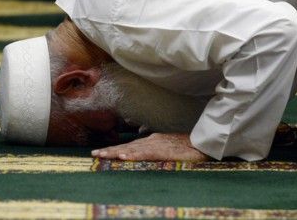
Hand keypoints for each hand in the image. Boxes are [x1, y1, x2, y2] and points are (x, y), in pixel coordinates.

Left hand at [91, 133, 209, 160]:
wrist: (202, 144)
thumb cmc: (186, 146)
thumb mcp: (167, 146)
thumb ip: (155, 146)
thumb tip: (144, 144)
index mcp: (151, 140)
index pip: (129, 145)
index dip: (115, 149)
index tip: (101, 152)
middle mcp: (151, 140)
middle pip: (127, 146)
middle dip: (110, 150)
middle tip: (94, 154)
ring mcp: (157, 144)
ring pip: (133, 148)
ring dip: (117, 152)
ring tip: (103, 155)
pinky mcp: (164, 150)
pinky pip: (146, 153)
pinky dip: (134, 154)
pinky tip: (125, 156)